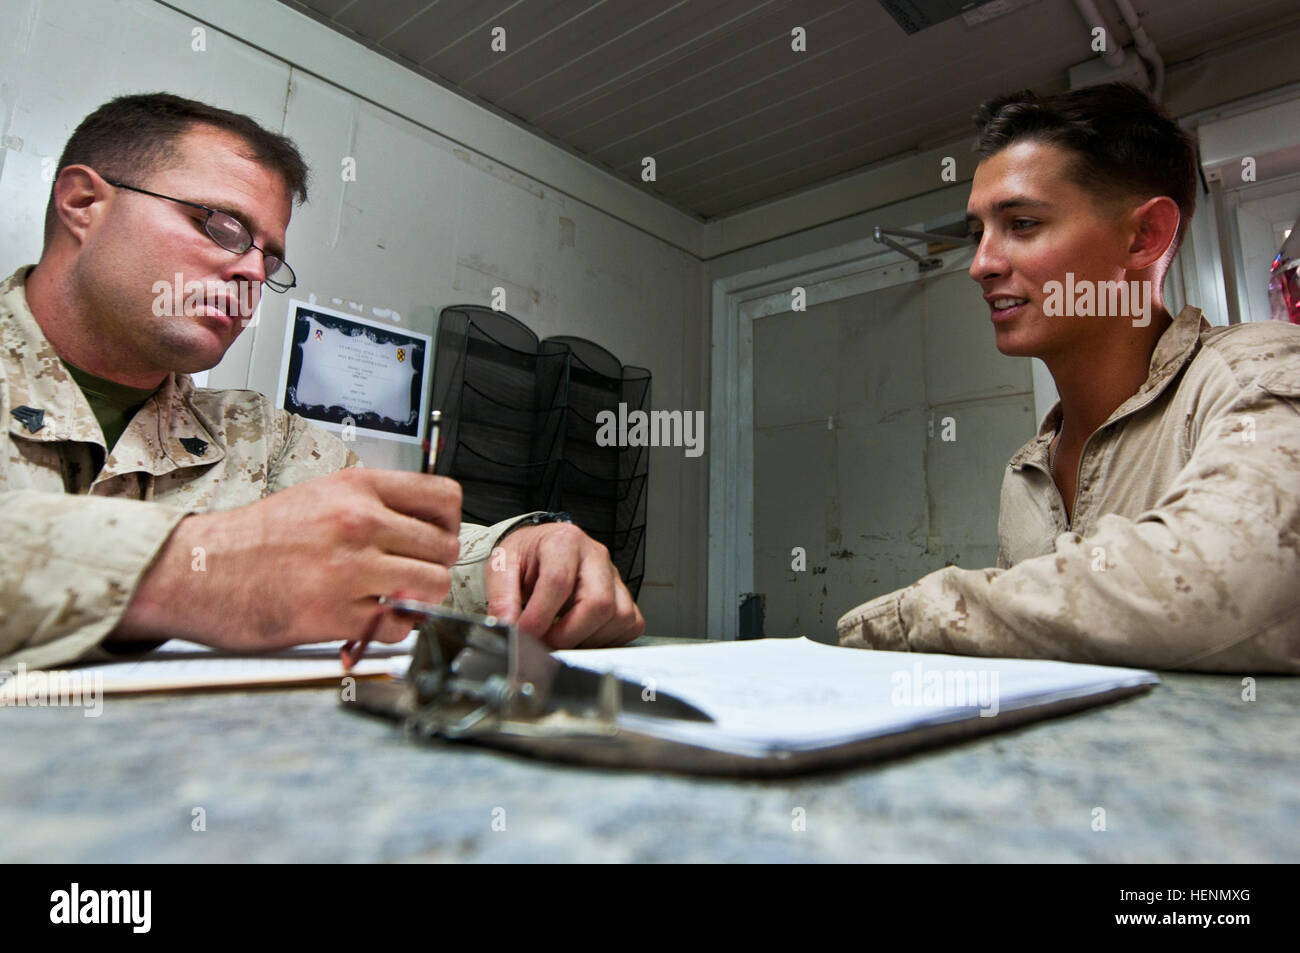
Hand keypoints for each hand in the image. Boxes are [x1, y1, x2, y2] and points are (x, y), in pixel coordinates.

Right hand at [112, 468, 461, 652]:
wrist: (200, 570)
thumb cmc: (257, 537)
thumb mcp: (319, 496)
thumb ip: (373, 505)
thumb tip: (424, 527)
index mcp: (358, 488)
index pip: (444, 498)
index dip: (449, 524)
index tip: (436, 539)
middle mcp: (359, 522)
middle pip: (444, 547)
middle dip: (434, 567)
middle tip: (412, 577)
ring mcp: (349, 567)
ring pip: (430, 586)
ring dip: (419, 600)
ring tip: (395, 600)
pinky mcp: (334, 613)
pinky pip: (397, 625)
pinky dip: (392, 630)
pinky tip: (371, 621)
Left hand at [485, 522, 644, 648]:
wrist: (540, 549)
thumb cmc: (525, 557)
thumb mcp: (501, 567)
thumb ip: (502, 597)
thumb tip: (508, 627)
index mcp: (564, 541)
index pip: (559, 582)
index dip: (540, 616)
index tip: (524, 634)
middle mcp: (595, 555)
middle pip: (598, 603)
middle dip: (569, 634)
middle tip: (545, 642)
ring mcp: (614, 575)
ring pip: (618, 617)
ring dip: (587, 639)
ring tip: (561, 637)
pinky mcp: (624, 594)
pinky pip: (630, 624)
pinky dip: (608, 639)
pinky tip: (582, 635)